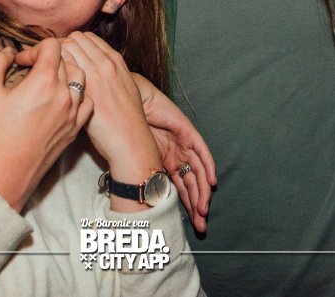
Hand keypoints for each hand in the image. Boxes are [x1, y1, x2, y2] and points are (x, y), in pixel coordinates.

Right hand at [0, 39, 91, 211]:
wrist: (7, 172)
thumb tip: (8, 52)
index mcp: (43, 82)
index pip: (52, 46)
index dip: (34, 48)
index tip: (21, 62)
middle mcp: (63, 94)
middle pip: (65, 60)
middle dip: (46, 59)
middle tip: (29, 71)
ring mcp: (72, 112)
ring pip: (80, 77)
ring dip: (65, 73)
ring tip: (47, 81)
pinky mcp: (75, 128)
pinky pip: (87, 101)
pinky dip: (78, 93)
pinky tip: (62, 98)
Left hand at [50, 34, 161, 183]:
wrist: (131, 142)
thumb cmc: (127, 119)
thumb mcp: (125, 87)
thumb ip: (108, 73)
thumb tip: (90, 67)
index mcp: (114, 61)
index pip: (84, 37)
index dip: (68, 42)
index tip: (57, 52)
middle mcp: (104, 64)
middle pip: (72, 40)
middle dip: (55, 46)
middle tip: (40, 58)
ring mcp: (94, 77)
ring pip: (65, 50)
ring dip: (49, 56)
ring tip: (37, 68)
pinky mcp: (84, 94)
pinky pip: (61, 70)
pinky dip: (48, 71)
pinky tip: (40, 83)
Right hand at [131, 73, 215, 232]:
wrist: (124, 106)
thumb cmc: (124, 134)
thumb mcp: (136, 165)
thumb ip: (146, 181)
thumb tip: (147, 209)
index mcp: (164, 165)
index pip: (180, 190)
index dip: (186, 208)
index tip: (190, 227)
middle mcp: (176, 157)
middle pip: (192, 185)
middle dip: (197, 206)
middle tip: (200, 225)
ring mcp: (182, 145)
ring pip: (198, 172)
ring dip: (202, 192)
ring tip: (203, 210)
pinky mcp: (187, 132)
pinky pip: (202, 152)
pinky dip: (207, 166)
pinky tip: (210, 182)